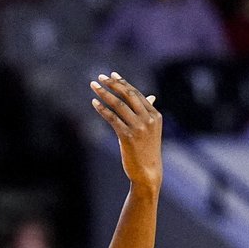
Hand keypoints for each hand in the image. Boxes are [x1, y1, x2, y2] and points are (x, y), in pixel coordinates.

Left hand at [91, 72, 162, 190]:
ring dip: (104, 94)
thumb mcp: (152, 129)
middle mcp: (148, 118)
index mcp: (154, 115)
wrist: (148, 172)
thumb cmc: (147, 151)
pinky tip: (94, 103)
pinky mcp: (127, 136)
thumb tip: (150, 96)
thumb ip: (148, 112)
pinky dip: (102, 109)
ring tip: (94, 87)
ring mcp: (138, 127)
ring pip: (119, 105)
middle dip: (112, 84)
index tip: (112, 75)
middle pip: (128, 95)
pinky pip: (112, 118)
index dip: (123, 83)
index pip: (136, 94)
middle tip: (100, 77)